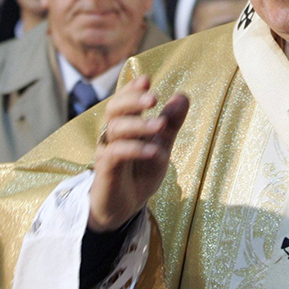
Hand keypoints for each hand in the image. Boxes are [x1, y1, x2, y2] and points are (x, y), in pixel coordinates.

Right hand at [88, 76, 187, 231]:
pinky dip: (135, 149)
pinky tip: (154, 151)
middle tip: (154, 98)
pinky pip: (116, 153)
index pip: (124, 100)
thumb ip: (170, 124)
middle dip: (133, 99)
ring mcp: (107, 151)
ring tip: (160, 126)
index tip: (146, 80)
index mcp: (125, 125)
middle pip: (114, 108)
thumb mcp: (161, 146)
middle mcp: (112, 134)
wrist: (123, 209)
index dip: (132, 88)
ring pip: (115, 128)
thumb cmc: (139, 174)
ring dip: (139, 124)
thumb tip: (183, 95)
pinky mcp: (105, 170)